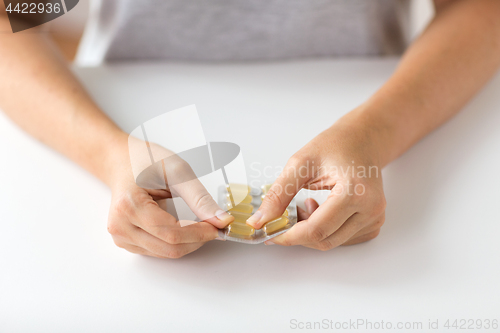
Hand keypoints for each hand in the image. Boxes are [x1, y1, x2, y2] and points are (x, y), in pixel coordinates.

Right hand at [106, 139, 232, 257]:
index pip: (172, 233)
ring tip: (201, 224)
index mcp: (129, 206)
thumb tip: (221, 220)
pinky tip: (186, 227)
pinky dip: (178, 242)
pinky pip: (159, 251)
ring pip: (166, 253)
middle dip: (198, 239)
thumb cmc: (146, 160)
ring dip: (190, 242)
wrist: (122, 161)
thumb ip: (200, 198)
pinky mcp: (126, 242)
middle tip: (216, 226)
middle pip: (170, 247)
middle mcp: (120, 226)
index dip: (200, 233)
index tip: (220, 226)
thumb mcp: (178, 171)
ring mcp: (121, 236)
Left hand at [247, 112, 386, 249]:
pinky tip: (320, 210)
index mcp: (355, 192)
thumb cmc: (336, 144)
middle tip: (285, 215)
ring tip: (304, 205)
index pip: (316, 230)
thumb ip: (278, 194)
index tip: (269, 233)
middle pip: (324, 240)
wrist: (362, 139)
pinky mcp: (373, 223)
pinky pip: (342, 238)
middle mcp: (370, 209)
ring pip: (332, 242)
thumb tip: (260, 220)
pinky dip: (325, 231)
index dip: (288, 235)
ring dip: (311, 232)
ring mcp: (374, 218)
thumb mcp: (300, 163)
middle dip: (298, 233)